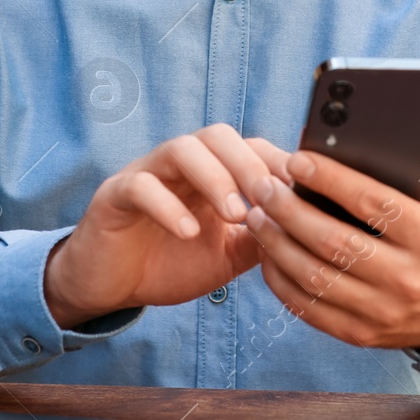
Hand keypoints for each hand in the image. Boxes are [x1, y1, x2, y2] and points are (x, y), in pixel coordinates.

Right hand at [44, 124, 284, 328]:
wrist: (111, 284)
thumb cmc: (171, 261)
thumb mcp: (229, 255)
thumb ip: (262, 238)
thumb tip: (308, 228)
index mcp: (210, 171)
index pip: (249, 146)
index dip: (278, 161)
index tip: (304, 189)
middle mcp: (180, 164)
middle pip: (218, 135)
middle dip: (249, 163)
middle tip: (269, 199)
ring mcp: (146, 173)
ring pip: (181, 149)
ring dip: (215, 178)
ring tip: (235, 215)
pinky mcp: (115, 194)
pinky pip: (141, 186)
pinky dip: (168, 206)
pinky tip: (188, 232)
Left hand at [243, 130, 419, 351]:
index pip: (371, 203)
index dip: (329, 179)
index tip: (297, 159)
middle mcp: (406, 278)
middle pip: (333, 241)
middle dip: (290, 210)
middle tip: (263, 186)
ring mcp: (381, 311)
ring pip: (314, 276)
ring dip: (277, 244)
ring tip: (256, 215)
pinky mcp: (361, 334)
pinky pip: (309, 308)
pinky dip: (280, 281)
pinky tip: (267, 254)